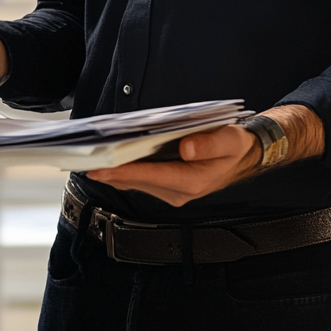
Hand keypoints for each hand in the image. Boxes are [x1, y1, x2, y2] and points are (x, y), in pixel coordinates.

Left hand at [85, 104, 323, 205]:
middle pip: (136, 182)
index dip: (123, 172)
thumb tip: (186, 148)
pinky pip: (142, 179)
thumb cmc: (237, 145)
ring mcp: (173, 190)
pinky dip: (124, 171)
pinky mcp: (170, 184)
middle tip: (82, 162)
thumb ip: (209, 143)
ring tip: (88, 160)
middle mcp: (179, 191)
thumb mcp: (230, 139)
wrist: (248, 153)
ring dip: (113, 173)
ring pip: (136, 183)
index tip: (101, 167)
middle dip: (109, 173)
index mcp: (191, 182)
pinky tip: (109, 160)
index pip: (150, 177)